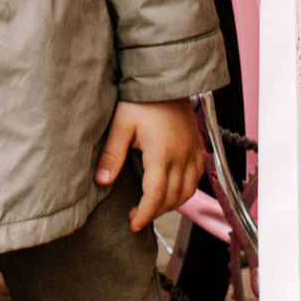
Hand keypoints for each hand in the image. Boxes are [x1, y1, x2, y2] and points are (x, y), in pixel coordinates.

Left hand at [97, 97, 201, 234]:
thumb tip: (102, 180)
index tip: (133, 223)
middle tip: (136, 216)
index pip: (156, 195)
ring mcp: (191, 150)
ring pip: (188, 190)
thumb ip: (112, 155)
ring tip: (152, 206)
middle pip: (173, 197)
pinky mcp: (196, 145)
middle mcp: (181, 155)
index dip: (145, 213)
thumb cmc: (142, 98)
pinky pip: (197, 176)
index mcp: (162, 152)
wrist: (164, 77)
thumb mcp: (121, 125)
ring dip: (171, 204)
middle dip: (155, 212)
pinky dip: (187, 189)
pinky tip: (173, 189)